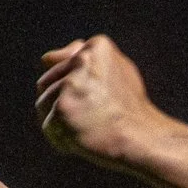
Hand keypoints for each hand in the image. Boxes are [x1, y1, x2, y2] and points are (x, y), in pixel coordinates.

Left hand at [36, 35, 163, 166]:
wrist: (143, 140)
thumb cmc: (129, 110)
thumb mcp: (115, 73)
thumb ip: (84, 58)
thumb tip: (46, 57)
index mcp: (97, 46)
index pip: (60, 67)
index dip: (75, 90)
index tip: (100, 100)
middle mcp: (82, 60)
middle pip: (46, 84)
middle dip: (63, 104)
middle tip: (94, 117)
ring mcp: (71, 84)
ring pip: (43, 106)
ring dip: (61, 123)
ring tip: (89, 129)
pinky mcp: (63, 109)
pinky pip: (49, 127)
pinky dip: (63, 140)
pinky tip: (85, 141)